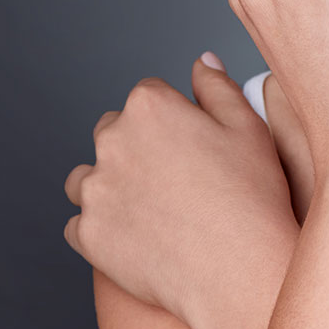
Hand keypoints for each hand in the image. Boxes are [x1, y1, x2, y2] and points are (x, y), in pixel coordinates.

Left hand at [63, 55, 298, 328]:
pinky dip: (101, 225)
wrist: (236, 267)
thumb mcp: (247, 124)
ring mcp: (96, 190)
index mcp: (150, 106)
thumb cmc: (248, 195)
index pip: (149, 93)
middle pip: (114, 129)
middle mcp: (113, 140)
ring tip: (150, 203)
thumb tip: (202, 62)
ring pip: (89, 176)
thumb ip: (217, 86)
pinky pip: (80, 222)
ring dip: (111, 182)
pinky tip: (134, 231)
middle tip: (176, 173)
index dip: (174, 114)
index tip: (191, 139)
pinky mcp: (88, 234)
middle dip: (138, 143)